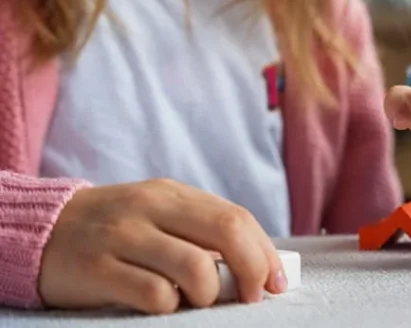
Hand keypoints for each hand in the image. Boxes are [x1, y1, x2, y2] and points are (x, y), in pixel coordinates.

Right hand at [39, 179, 286, 314]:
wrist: (41, 232)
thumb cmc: (116, 232)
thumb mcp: (159, 217)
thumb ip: (202, 232)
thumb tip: (260, 266)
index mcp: (172, 194)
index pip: (236, 217)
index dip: (264, 253)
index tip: (278, 283)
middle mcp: (150, 208)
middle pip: (226, 232)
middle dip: (252, 270)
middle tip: (253, 298)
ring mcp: (122, 237)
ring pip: (196, 267)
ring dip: (209, 294)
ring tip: (196, 301)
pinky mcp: (96, 270)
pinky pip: (155, 294)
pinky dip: (170, 307)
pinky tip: (161, 305)